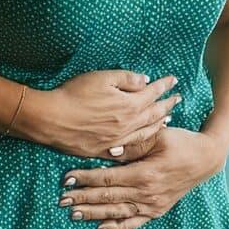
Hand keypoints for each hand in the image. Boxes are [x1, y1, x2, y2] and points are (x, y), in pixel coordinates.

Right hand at [14, 70, 181, 160]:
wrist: (50, 119)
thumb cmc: (74, 94)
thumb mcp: (102, 78)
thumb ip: (127, 79)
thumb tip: (145, 81)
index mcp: (129, 105)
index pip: (153, 94)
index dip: (164, 86)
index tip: (174, 80)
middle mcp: (128, 125)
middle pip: (154, 115)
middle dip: (167, 105)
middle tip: (178, 99)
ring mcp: (118, 139)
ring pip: (145, 133)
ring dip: (158, 125)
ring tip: (168, 119)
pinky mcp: (104, 149)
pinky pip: (129, 148)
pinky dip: (140, 143)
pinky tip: (143, 141)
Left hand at [58, 128, 228, 228]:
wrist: (205, 158)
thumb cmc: (181, 142)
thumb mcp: (158, 136)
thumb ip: (133, 145)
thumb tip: (108, 151)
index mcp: (146, 174)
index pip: (108, 178)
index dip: (86, 179)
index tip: (67, 179)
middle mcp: (148, 194)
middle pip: (108, 197)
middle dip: (83, 198)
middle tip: (61, 200)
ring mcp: (153, 205)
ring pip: (117, 213)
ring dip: (94, 214)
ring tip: (74, 215)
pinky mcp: (157, 211)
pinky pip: (134, 223)